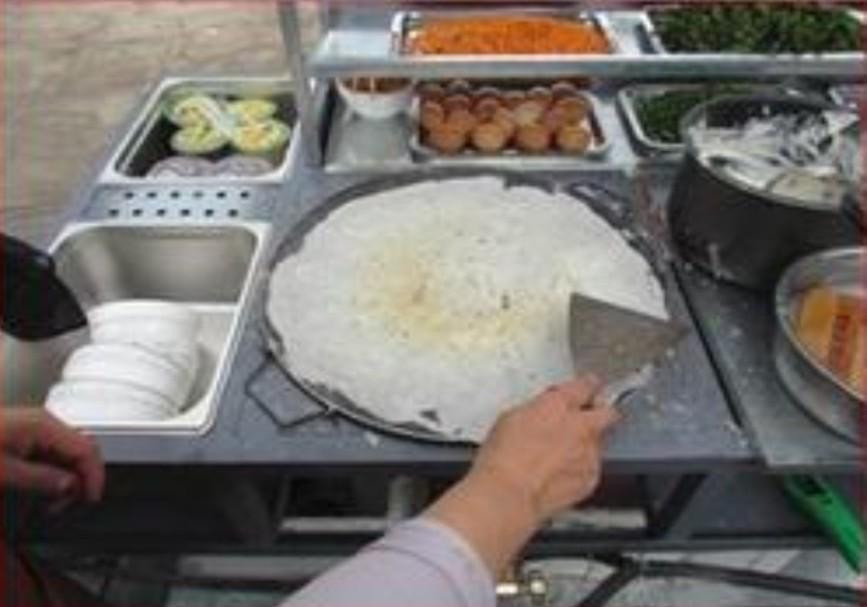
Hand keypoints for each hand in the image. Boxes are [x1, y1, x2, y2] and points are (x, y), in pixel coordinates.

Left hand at [1, 408, 103, 503]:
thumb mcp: (1, 471)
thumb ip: (40, 479)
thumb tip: (70, 485)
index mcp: (42, 425)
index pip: (86, 448)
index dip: (93, 475)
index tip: (90, 498)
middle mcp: (43, 422)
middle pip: (82, 448)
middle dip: (81, 477)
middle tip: (63, 503)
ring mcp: (36, 427)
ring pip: (69, 452)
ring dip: (67, 477)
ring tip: (49, 500)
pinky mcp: (27, 435)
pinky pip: (53, 453)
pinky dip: (54, 471)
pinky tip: (40, 487)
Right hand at [470, 376, 618, 522]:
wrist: (509, 492)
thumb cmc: (503, 457)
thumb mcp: (512, 417)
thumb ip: (538, 409)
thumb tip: (542, 412)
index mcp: (560, 405)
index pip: (587, 385)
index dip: (588, 386)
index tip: (589, 387)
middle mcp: (581, 426)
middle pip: (608, 412)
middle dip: (601, 412)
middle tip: (587, 417)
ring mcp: (589, 453)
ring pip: (598, 443)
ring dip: (585, 445)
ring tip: (559, 457)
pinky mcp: (591, 478)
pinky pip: (591, 468)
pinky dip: (579, 470)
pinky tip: (557, 475)